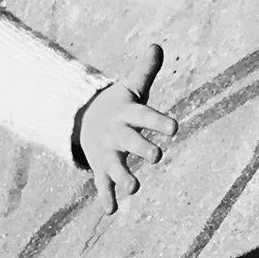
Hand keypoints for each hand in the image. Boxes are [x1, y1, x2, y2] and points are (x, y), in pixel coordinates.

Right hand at [76, 43, 176, 215]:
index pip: (143, 115)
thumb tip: (156, 46)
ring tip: (134, 188)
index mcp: (125, 114)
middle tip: (157, 156)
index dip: (158, 121)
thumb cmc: (118, 105)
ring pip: (115, 166)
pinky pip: (102, 185)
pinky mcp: (101, 168)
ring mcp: (107, 152)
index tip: (174, 127)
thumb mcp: (131, 88)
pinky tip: (111, 212)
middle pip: (129, 140)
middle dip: (141, 147)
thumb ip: (145, 71)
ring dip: (123, 177)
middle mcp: (115, 133)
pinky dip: (106, 198)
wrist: (83, 120)